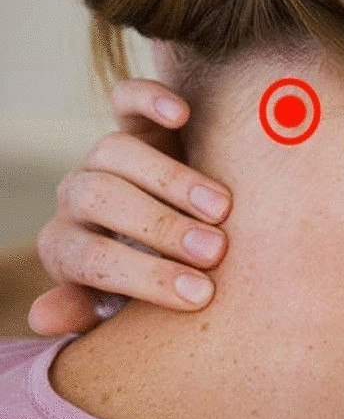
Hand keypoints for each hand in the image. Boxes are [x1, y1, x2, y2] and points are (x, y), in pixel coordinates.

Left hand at [28, 80, 231, 335]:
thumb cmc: (154, 279)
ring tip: (222, 207)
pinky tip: (182, 114)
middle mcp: (79, 198)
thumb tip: (45, 318)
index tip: (200, 294)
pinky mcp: (134, 123)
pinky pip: (127, 100)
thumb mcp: (125, 305)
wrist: (172, 238)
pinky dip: (150, 100)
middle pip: (102, 200)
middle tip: (214, 250)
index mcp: (69, 248)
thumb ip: (90, 310)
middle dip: (160, 226)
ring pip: (116, 151)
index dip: (146, 277)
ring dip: (171, 179)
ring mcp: (103, 157)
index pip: (93, 259)